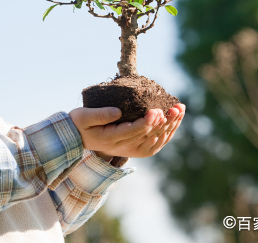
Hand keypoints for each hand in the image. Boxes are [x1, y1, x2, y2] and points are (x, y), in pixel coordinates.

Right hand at [69, 103, 184, 159]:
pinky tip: (175, 120)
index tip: (157, 110)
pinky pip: (155, 143)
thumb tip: (118, 111)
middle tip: (176, 107)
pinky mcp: (135, 148)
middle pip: (148, 136)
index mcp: (110, 138)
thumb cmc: (80, 123)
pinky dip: (167, 132)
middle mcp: (123, 147)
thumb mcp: (83, 116)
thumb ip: (100, 115)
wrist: (78, 138)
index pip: (133, 131)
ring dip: (170, 125)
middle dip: (165, 121)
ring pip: (155, 140)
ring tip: (180, 110)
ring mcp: (130, 149)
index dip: (147, 122)